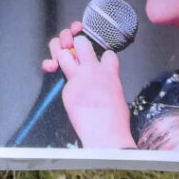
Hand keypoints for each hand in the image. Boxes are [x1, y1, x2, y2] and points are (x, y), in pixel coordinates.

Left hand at [42, 22, 136, 148]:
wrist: (105, 136)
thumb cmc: (114, 121)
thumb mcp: (117, 94)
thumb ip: (108, 81)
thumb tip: (103, 81)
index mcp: (109, 72)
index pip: (107, 53)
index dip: (104, 58)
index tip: (102, 63)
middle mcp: (92, 70)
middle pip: (81, 42)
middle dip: (77, 43)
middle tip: (76, 49)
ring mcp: (78, 78)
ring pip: (63, 54)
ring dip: (63, 57)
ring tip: (65, 62)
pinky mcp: (67, 89)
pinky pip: (61, 79)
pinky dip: (64, 83)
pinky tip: (68, 89)